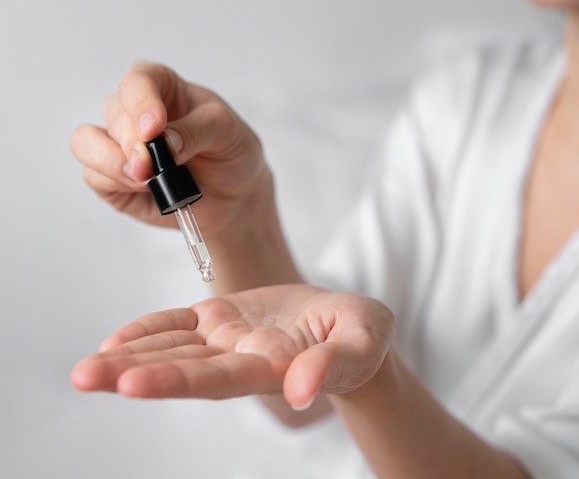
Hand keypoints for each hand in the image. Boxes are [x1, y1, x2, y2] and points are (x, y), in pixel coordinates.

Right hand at [70, 61, 268, 234]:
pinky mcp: (113, 180)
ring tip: (143, 178)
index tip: (155, 127)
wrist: (235, 197)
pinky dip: (113, 183)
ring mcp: (120, 146)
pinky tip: (144, 190)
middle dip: (131, 142)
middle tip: (150, 165)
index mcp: (162, 88)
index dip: (141, 102)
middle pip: (113, 113)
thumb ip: (196, 131)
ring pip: (86, 142)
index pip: (139, 81)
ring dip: (110, 161)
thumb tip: (163, 141)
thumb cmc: (231, 153)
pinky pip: (93, 176)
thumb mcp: (228, 132)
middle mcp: (134, 113)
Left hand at [71, 285, 395, 408]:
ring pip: (172, 346)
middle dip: (133, 373)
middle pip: (182, 369)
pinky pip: (179, 323)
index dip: (176, 379)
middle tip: (85, 377)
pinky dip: (149, 329)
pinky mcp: (222, 319)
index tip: (132, 384)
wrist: (347, 327)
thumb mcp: (362, 342)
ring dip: (127, 354)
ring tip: (85, 368)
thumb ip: (333, 364)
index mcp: (270, 368)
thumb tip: (299, 390)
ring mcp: (227, 339)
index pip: (218, 378)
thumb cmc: (361, 337)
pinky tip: (117, 340)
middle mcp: (240, 359)